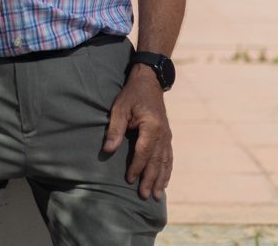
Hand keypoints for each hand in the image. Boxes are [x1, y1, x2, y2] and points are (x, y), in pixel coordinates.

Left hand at [103, 67, 172, 200]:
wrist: (149, 82)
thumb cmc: (131, 94)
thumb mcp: (119, 108)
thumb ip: (114, 130)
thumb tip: (108, 150)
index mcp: (151, 126)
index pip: (144, 152)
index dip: (136, 167)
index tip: (129, 180)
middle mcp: (163, 133)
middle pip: (156, 161)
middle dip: (150, 179)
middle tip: (143, 196)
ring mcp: (167, 135)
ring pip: (164, 162)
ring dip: (160, 179)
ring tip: (155, 195)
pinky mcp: (167, 136)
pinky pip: (168, 157)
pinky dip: (167, 171)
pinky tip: (164, 182)